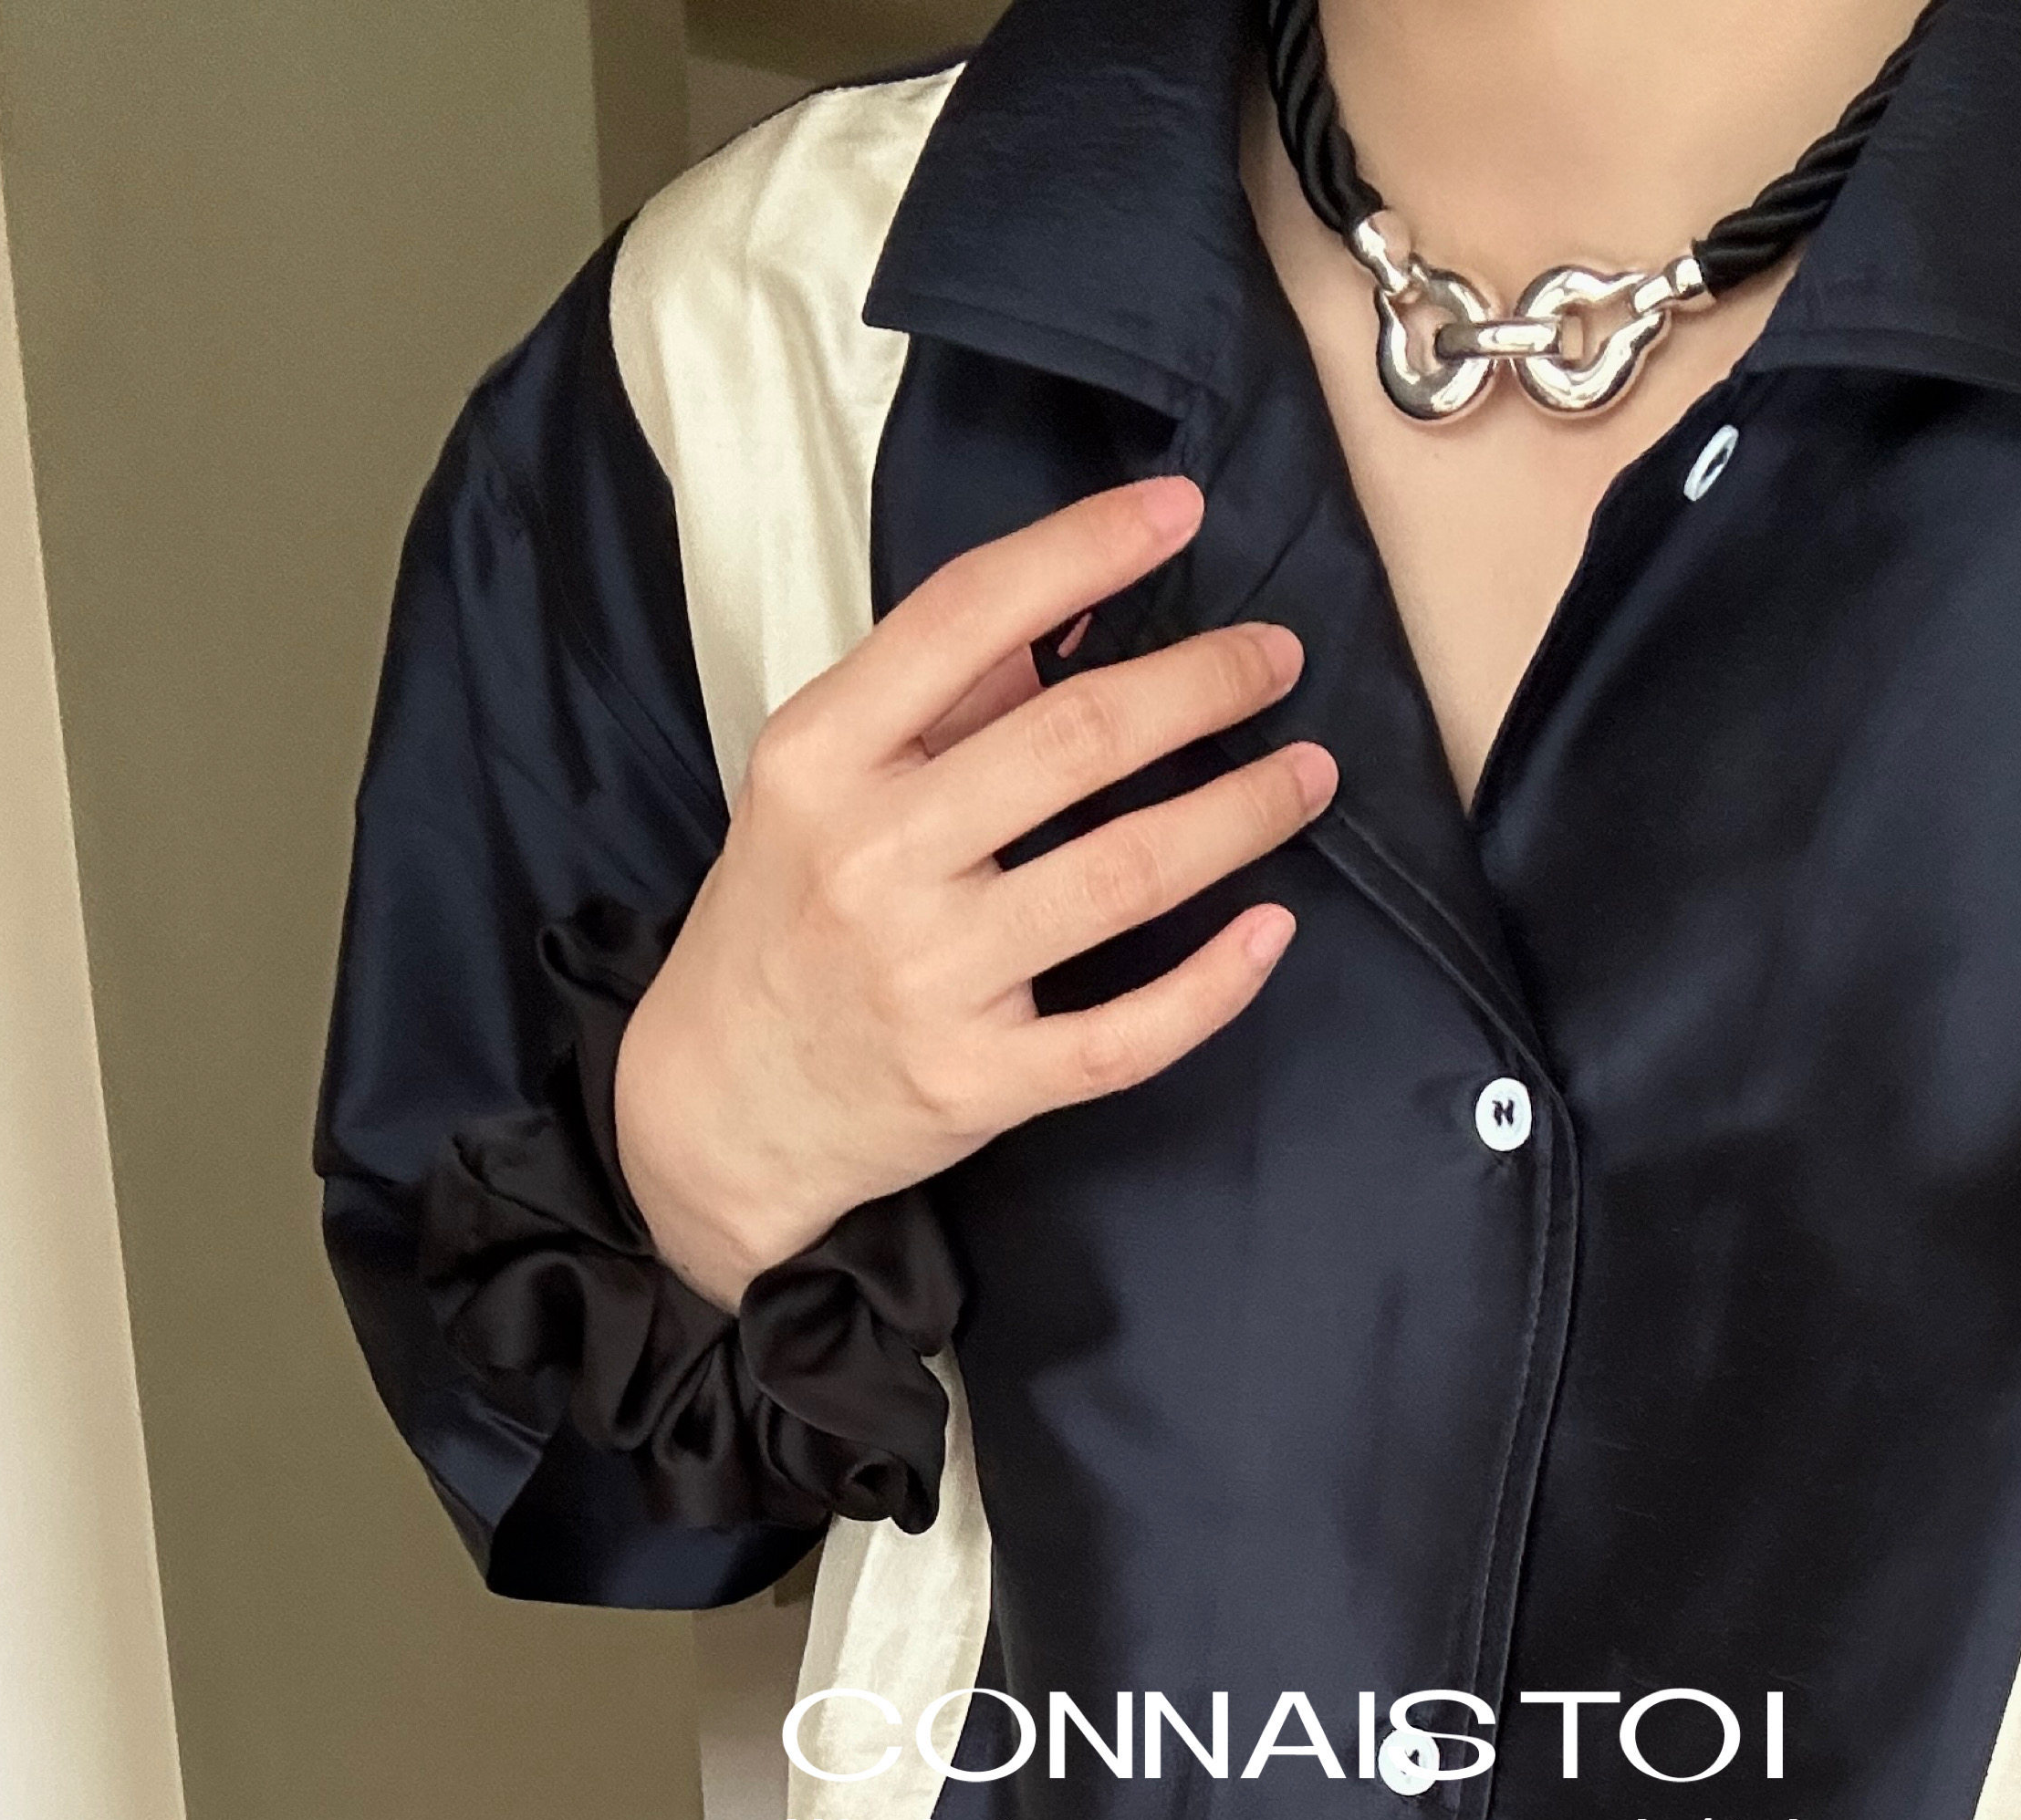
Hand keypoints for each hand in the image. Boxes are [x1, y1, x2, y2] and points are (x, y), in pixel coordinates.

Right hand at [615, 475, 1337, 1308]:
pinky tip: (1271, 930)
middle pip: (1075, 738)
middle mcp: (873, 857)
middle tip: (1277, 658)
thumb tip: (1068, 609)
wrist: (714, 1106)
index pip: (967, 613)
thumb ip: (934, 700)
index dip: (1087, 550)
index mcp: (823, 757)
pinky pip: (1126, 1033)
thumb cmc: (781, 922)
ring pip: (1124, 874)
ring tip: (1307, 774)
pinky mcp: (978, 1081)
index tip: (1181, 512)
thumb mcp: (815, 786)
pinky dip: (1214, 982)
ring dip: (1240, 812)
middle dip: (1204, 683)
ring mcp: (928, 977)